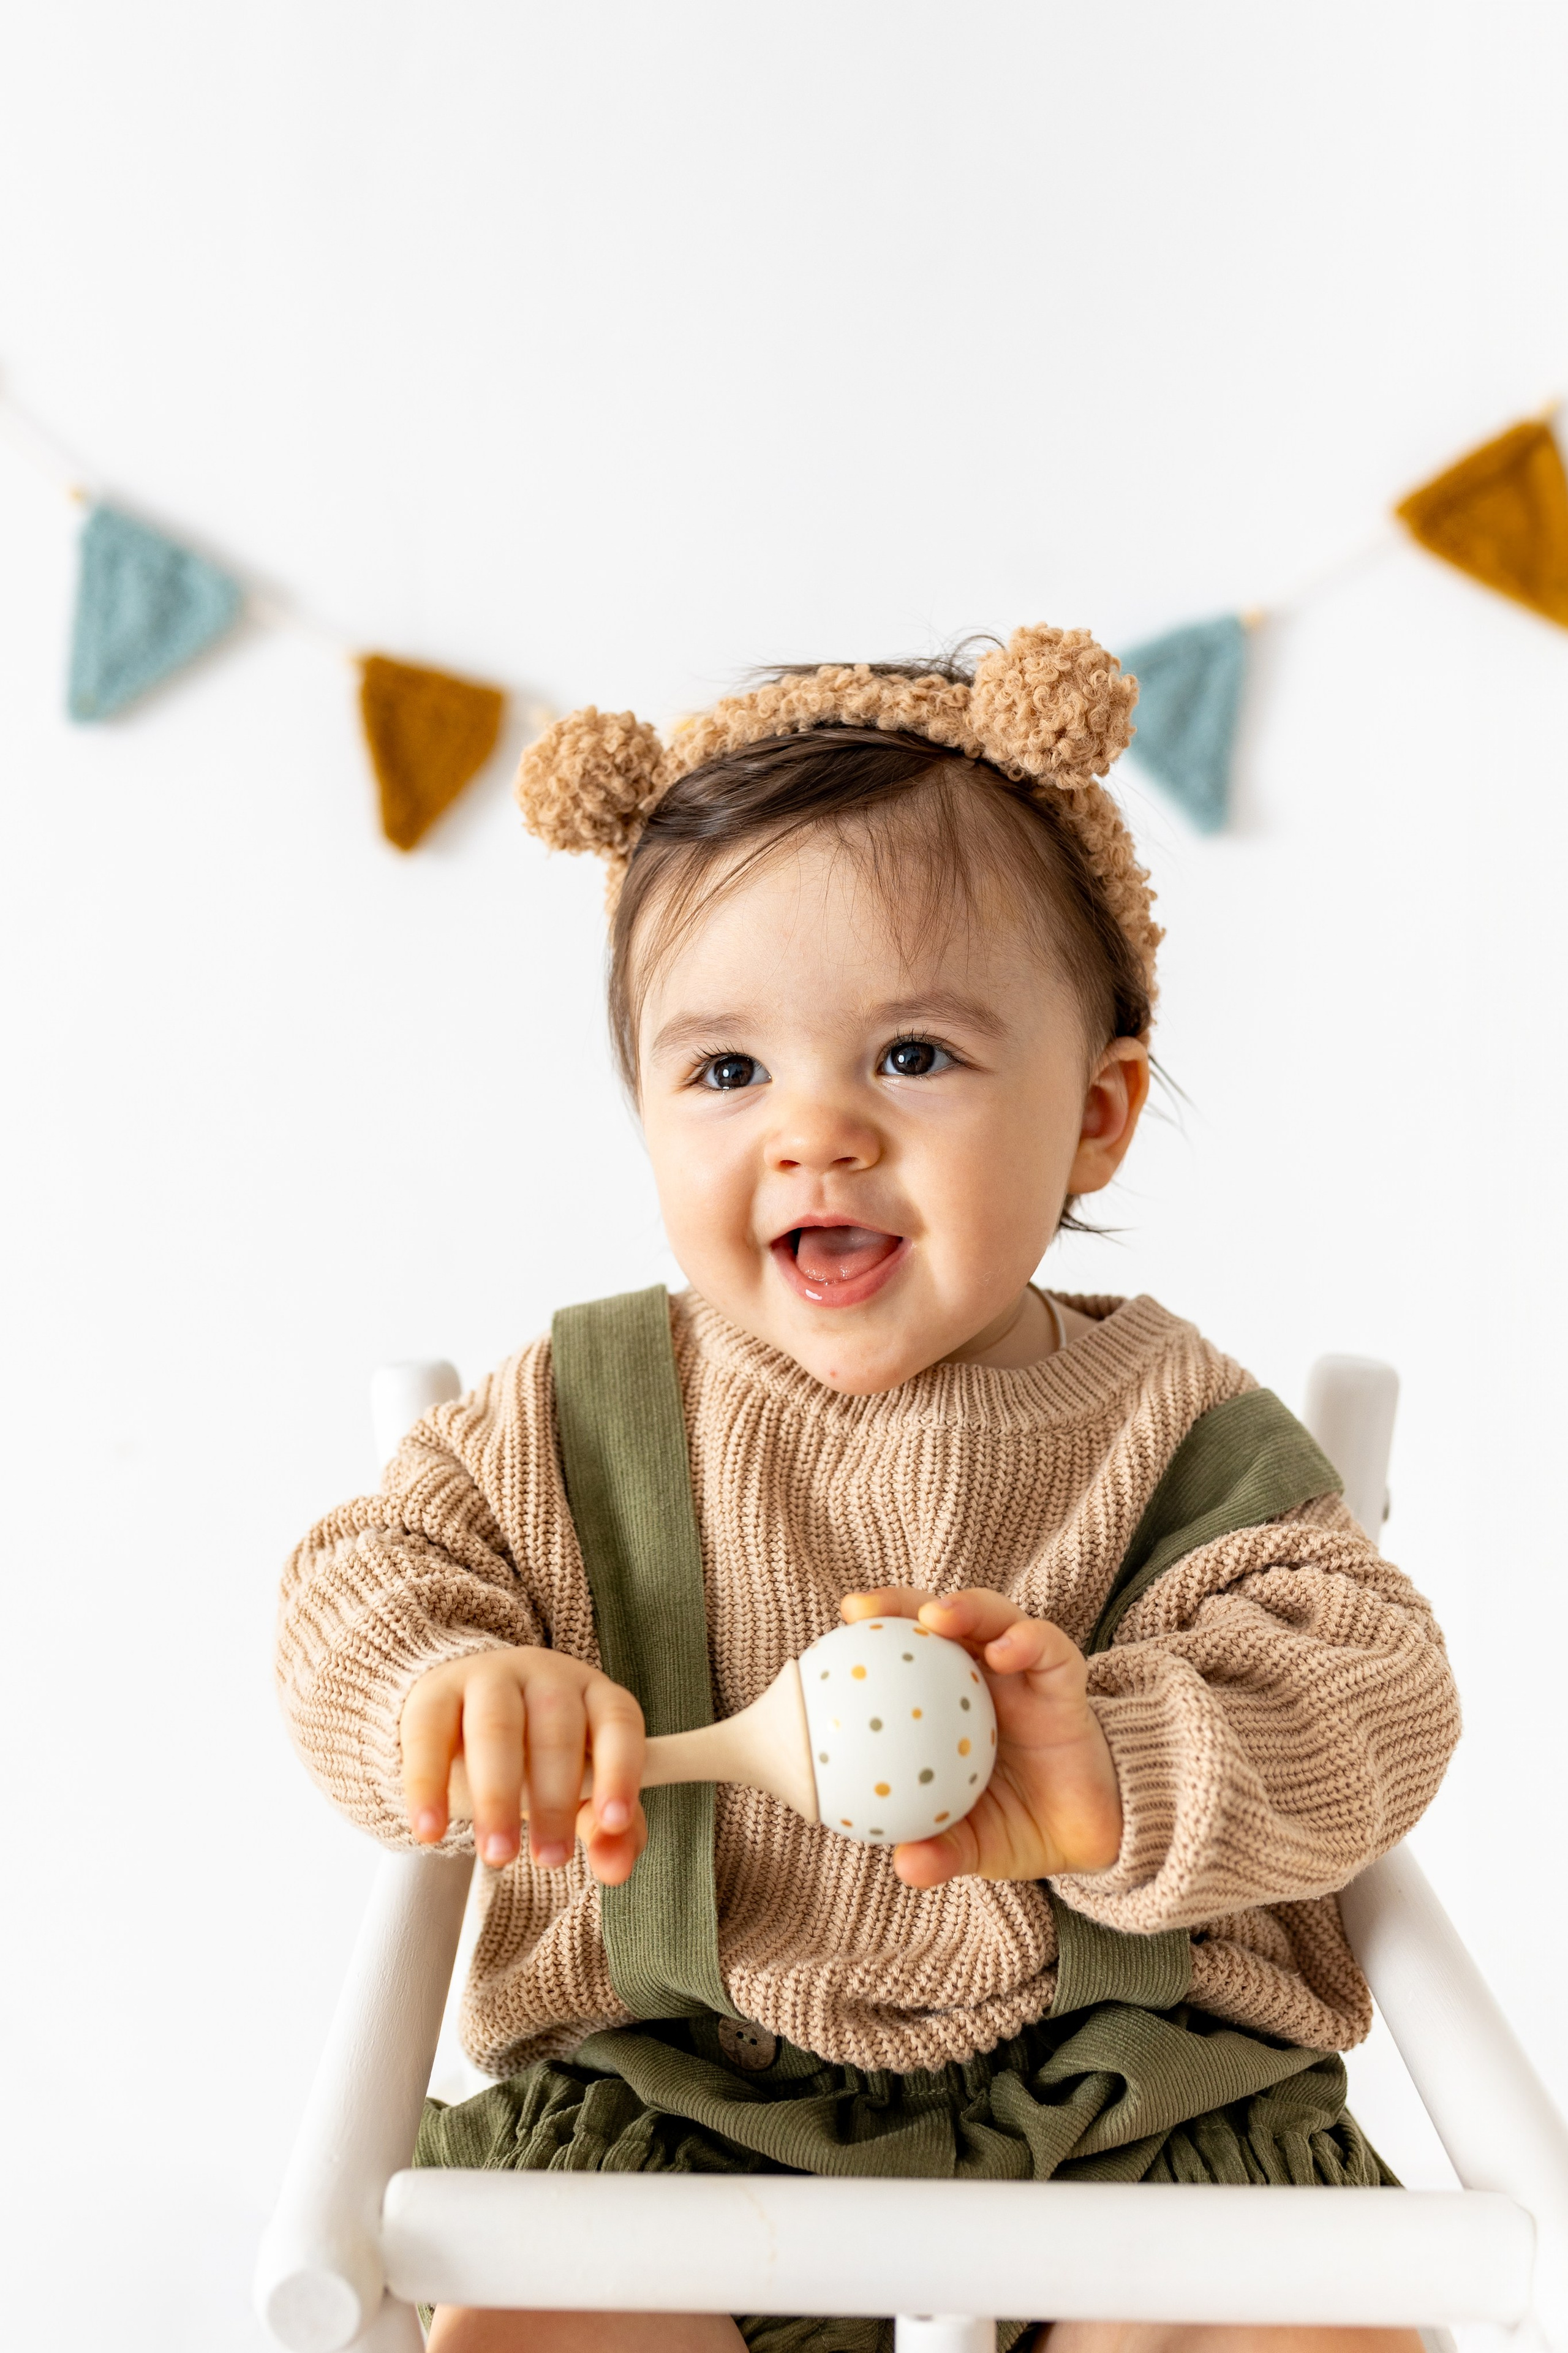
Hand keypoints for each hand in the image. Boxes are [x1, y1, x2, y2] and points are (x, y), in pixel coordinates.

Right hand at [400, 1646, 646, 1883]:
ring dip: (497, 1796)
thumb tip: (616, 1870)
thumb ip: (604, 1828)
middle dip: (554, 1800)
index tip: (613, 1822)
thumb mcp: (579, 1787)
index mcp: (593, 1694)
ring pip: (496, 1728)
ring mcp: (488, 1677)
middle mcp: (545, 1676)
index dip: (620, 1770)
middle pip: (556, 1730)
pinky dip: (428, 1786)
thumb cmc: (538, 1756)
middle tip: (550, 1859)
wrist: (463, 1707)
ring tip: (498, 1855)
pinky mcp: (434, 1693)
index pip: (618, 1721)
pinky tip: (430, 1830)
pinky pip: (429, 1734)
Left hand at [841, 1588, 1122, 1888]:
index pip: (900, 1655)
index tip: (833, 1634)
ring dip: (966, 1608)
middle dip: (899, 1602)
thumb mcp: (975, 1845)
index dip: (866, 1639)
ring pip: (993, 1617)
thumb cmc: (1019, 1825)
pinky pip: (1048, 1647)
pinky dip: (1026, 1640)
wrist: (1089, 1833)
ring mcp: (1023, 1672)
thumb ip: (943, 1852)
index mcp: (944, 1703)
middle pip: (937, 1619)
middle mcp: (979, 1675)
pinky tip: (1004, 1652)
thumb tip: (906, 1865)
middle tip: (863, 1609)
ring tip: (938, 1617)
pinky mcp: (1065, 1678)